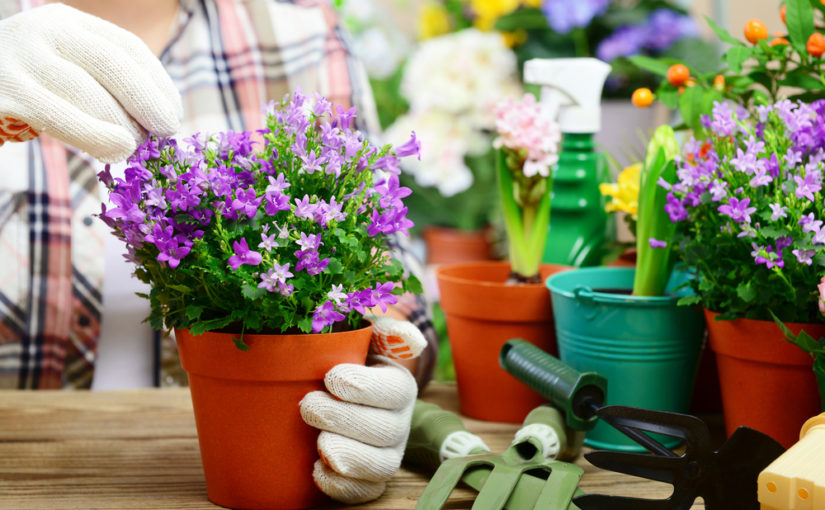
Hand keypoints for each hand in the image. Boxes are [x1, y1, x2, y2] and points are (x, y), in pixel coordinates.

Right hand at [0, 4, 181, 161]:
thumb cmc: (27, 88)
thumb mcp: (66, 70)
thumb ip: (105, 84)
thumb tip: (160, 122)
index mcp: (68, 22)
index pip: (127, 47)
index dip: (158, 83)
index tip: (175, 114)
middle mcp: (43, 30)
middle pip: (113, 63)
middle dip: (148, 101)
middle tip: (166, 132)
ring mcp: (20, 59)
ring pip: (88, 91)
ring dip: (123, 124)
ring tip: (137, 147)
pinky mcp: (2, 91)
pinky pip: (58, 116)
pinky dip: (94, 135)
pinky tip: (116, 150)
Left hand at [299, 316, 426, 503]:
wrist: (322, 389)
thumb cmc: (340, 357)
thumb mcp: (358, 334)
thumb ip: (381, 329)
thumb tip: (412, 340)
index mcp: (398, 384)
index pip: (394, 390)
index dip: (364, 387)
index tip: (331, 377)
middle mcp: (398, 421)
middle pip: (386, 430)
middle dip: (345, 419)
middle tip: (308, 405)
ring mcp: (386, 453)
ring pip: (382, 465)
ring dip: (349, 456)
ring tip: (319, 442)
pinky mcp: (368, 479)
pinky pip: (365, 493)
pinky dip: (342, 486)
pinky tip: (317, 469)